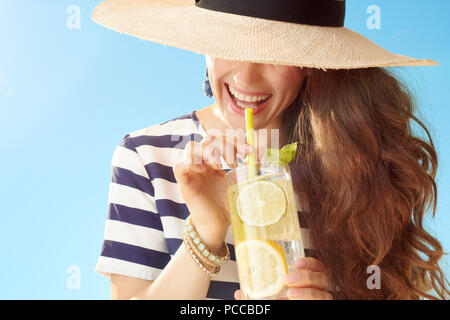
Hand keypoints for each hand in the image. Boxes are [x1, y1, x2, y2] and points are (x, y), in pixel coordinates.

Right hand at [173, 131, 261, 253]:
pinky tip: (205, 171)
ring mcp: (192, 171)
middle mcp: (202, 162)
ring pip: (192, 146)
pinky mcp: (184, 182)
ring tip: (221, 167)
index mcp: (215, 160)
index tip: (250, 151)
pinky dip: (193, 163)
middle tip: (237, 161)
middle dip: (226, 145)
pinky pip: (181, 165)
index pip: (221, 138)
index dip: (235, 140)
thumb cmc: (229, 204)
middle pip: (208, 138)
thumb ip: (250, 166)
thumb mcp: (242, 181)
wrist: (219, 224)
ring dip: (209, 152)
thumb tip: (261, 149)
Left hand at [234, 257, 332, 299]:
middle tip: (288, 279)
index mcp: (308, 283)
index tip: (297, 262)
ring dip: (309, 292)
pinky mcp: (319, 308)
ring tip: (291, 293)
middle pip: (323, 279)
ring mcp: (320, 301)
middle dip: (307, 277)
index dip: (311, 263)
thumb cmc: (278, 300)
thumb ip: (254, 295)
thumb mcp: (267, 297)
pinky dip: (309, 300)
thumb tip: (238, 293)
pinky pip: (323, 304)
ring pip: (325, 295)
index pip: (318, 268)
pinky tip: (292, 301)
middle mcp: (317, 292)